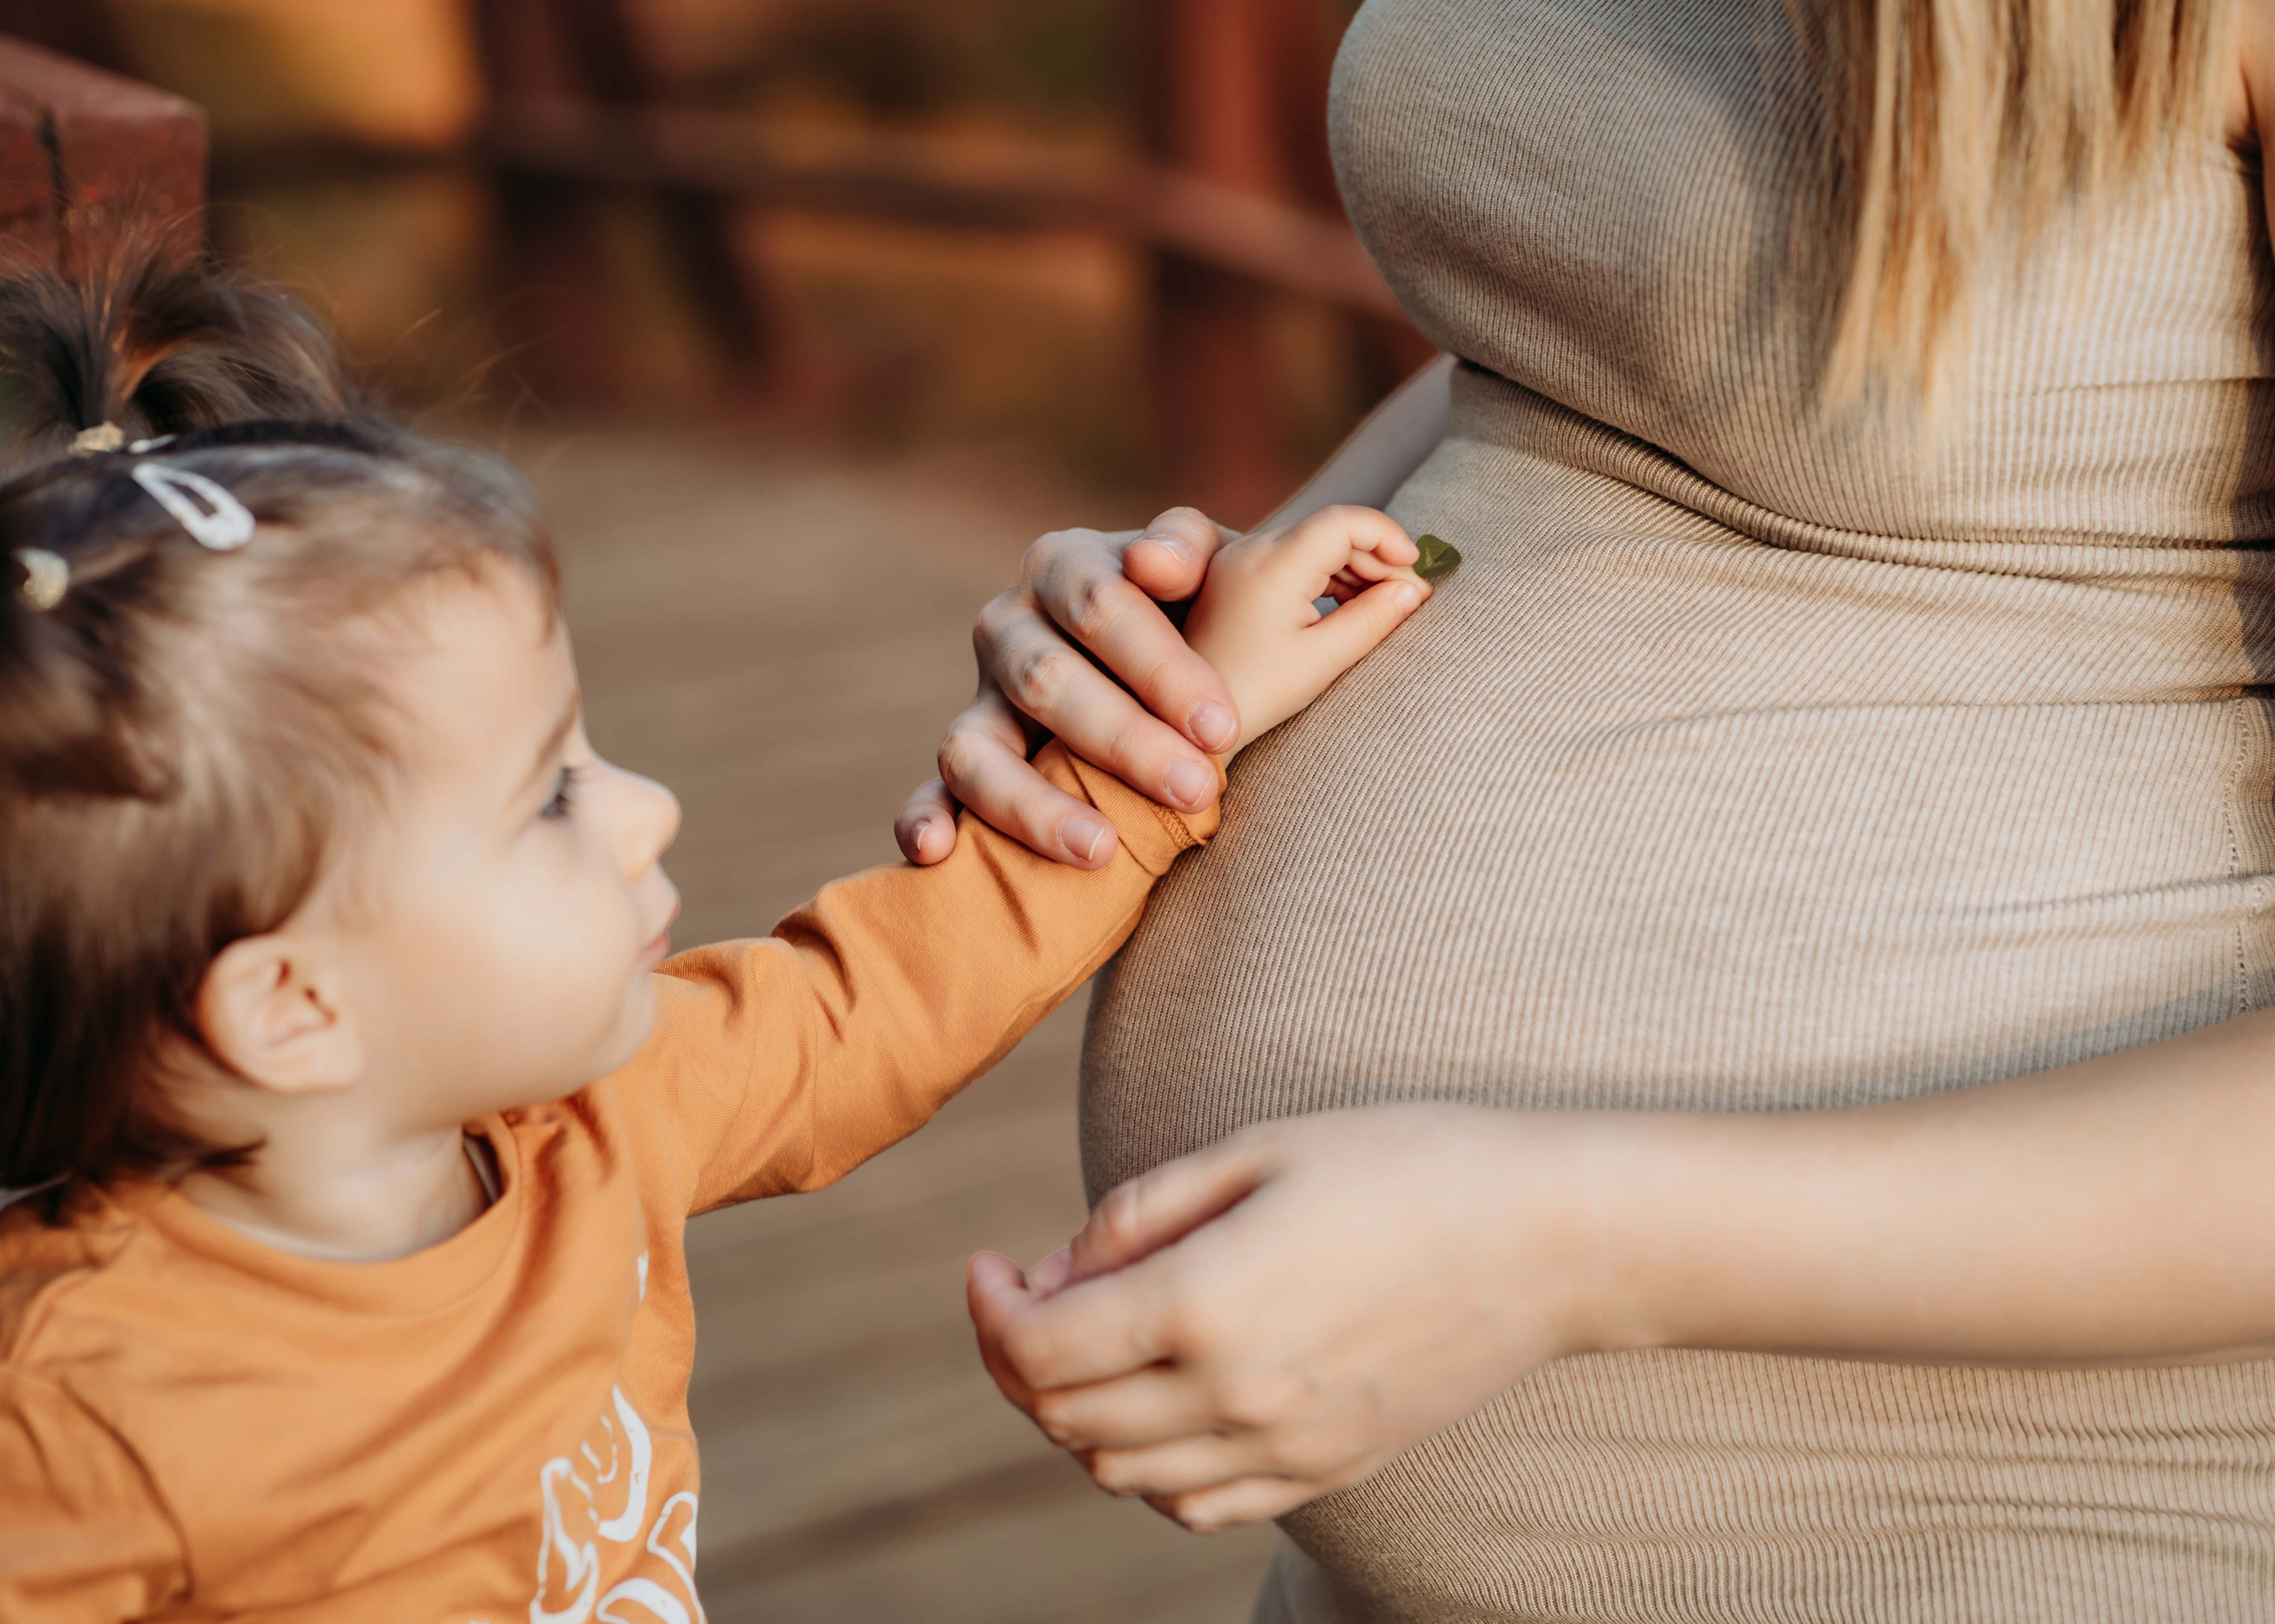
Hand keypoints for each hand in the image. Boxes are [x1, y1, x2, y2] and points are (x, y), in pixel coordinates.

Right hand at [896, 509, 1242, 872]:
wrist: (1184, 644)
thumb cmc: (1206, 606)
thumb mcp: (1212, 563)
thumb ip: (1188, 547)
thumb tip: (1152, 561)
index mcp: (1065, 565)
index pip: (1101, 608)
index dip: (1161, 668)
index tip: (1222, 728)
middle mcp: (1009, 623)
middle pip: (1045, 681)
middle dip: (1123, 741)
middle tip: (1196, 788)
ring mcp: (982, 695)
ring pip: (976, 746)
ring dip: (1035, 804)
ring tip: (1100, 850)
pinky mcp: (968, 758)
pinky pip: (936, 789)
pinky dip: (925, 817)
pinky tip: (936, 852)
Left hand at [966, 1105, 1601, 1532]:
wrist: (1548, 1238)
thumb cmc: (1406, 1164)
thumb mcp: (1257, 1152)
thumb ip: (1138, 1214)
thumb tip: (1054, 1272)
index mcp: (1205, 1306)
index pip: (1038, 1351)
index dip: (987, 1310)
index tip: (988, 1265)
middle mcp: (1235, 1398)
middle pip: (1064, 1421)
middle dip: (1017, 1360)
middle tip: (1027, 1295)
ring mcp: (1285, 1449)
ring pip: (1120, 1476)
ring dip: (1076, 1417)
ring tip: (1092, 1343)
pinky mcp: (1327, 1470)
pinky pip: (1198, 1506)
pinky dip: (1147, 1470)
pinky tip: (1160, 1404)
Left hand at [1181, 505, 1427, 753]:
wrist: (1190, 723)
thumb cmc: (1256, 696)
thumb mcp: (1323, 659)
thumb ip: (1374, 618)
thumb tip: (1413, 590)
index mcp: (1273, 566)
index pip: (1344, 521)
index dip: (1388, 537)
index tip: (1416, 572)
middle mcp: (1251, 550)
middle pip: (1330, 530)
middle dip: (1377, 558)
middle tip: (1411, 599)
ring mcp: (1239, 561)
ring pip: (1314, 543)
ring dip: (1355, 568)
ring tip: (1384, 607)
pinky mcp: (1235, 577)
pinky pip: (1292, 560)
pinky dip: (1327, 576)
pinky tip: (1351, 607)